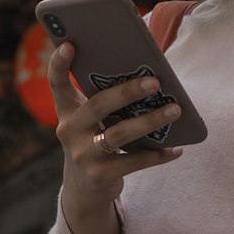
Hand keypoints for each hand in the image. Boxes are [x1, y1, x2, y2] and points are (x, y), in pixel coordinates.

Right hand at [47, 42, 182, 214]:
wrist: (85, 188)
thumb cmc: (96, 138)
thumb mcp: (91, 120)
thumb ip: (105, 99)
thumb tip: (147, 75)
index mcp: (67, 110)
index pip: (57, 83)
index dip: (59, 64)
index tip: (69, 44)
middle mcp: (69, 130)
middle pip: (98, 105)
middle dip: (127, 92)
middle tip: (154, 82)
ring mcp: (83, 155)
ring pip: (119, 134)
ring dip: (150, 121)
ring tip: (175, 110)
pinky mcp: (99, 175)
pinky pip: (133, 162)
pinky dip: (157, 155)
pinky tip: (176, 149)